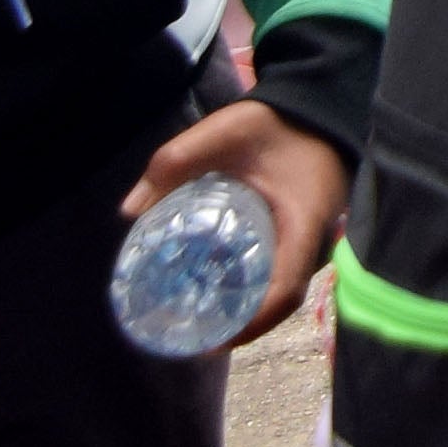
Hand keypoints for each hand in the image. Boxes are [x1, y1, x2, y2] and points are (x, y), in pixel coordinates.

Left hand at [119, 99, 349, 349]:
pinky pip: (287, 274)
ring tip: (208, 321)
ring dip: (252, 313)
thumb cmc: (275, 124)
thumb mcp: (223, 132)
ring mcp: (318, 239)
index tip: (214, 340)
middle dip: (245, 328)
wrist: (318, 106)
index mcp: (303, 223)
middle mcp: (318, 240)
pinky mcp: (310, 234)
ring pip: (287, 291)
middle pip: (285, 301)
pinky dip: (260, 292)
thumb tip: (129, 212)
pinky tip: (229, 291)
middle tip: (198, 338)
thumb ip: (174, 162)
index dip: (252, 324)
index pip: (285, 291)